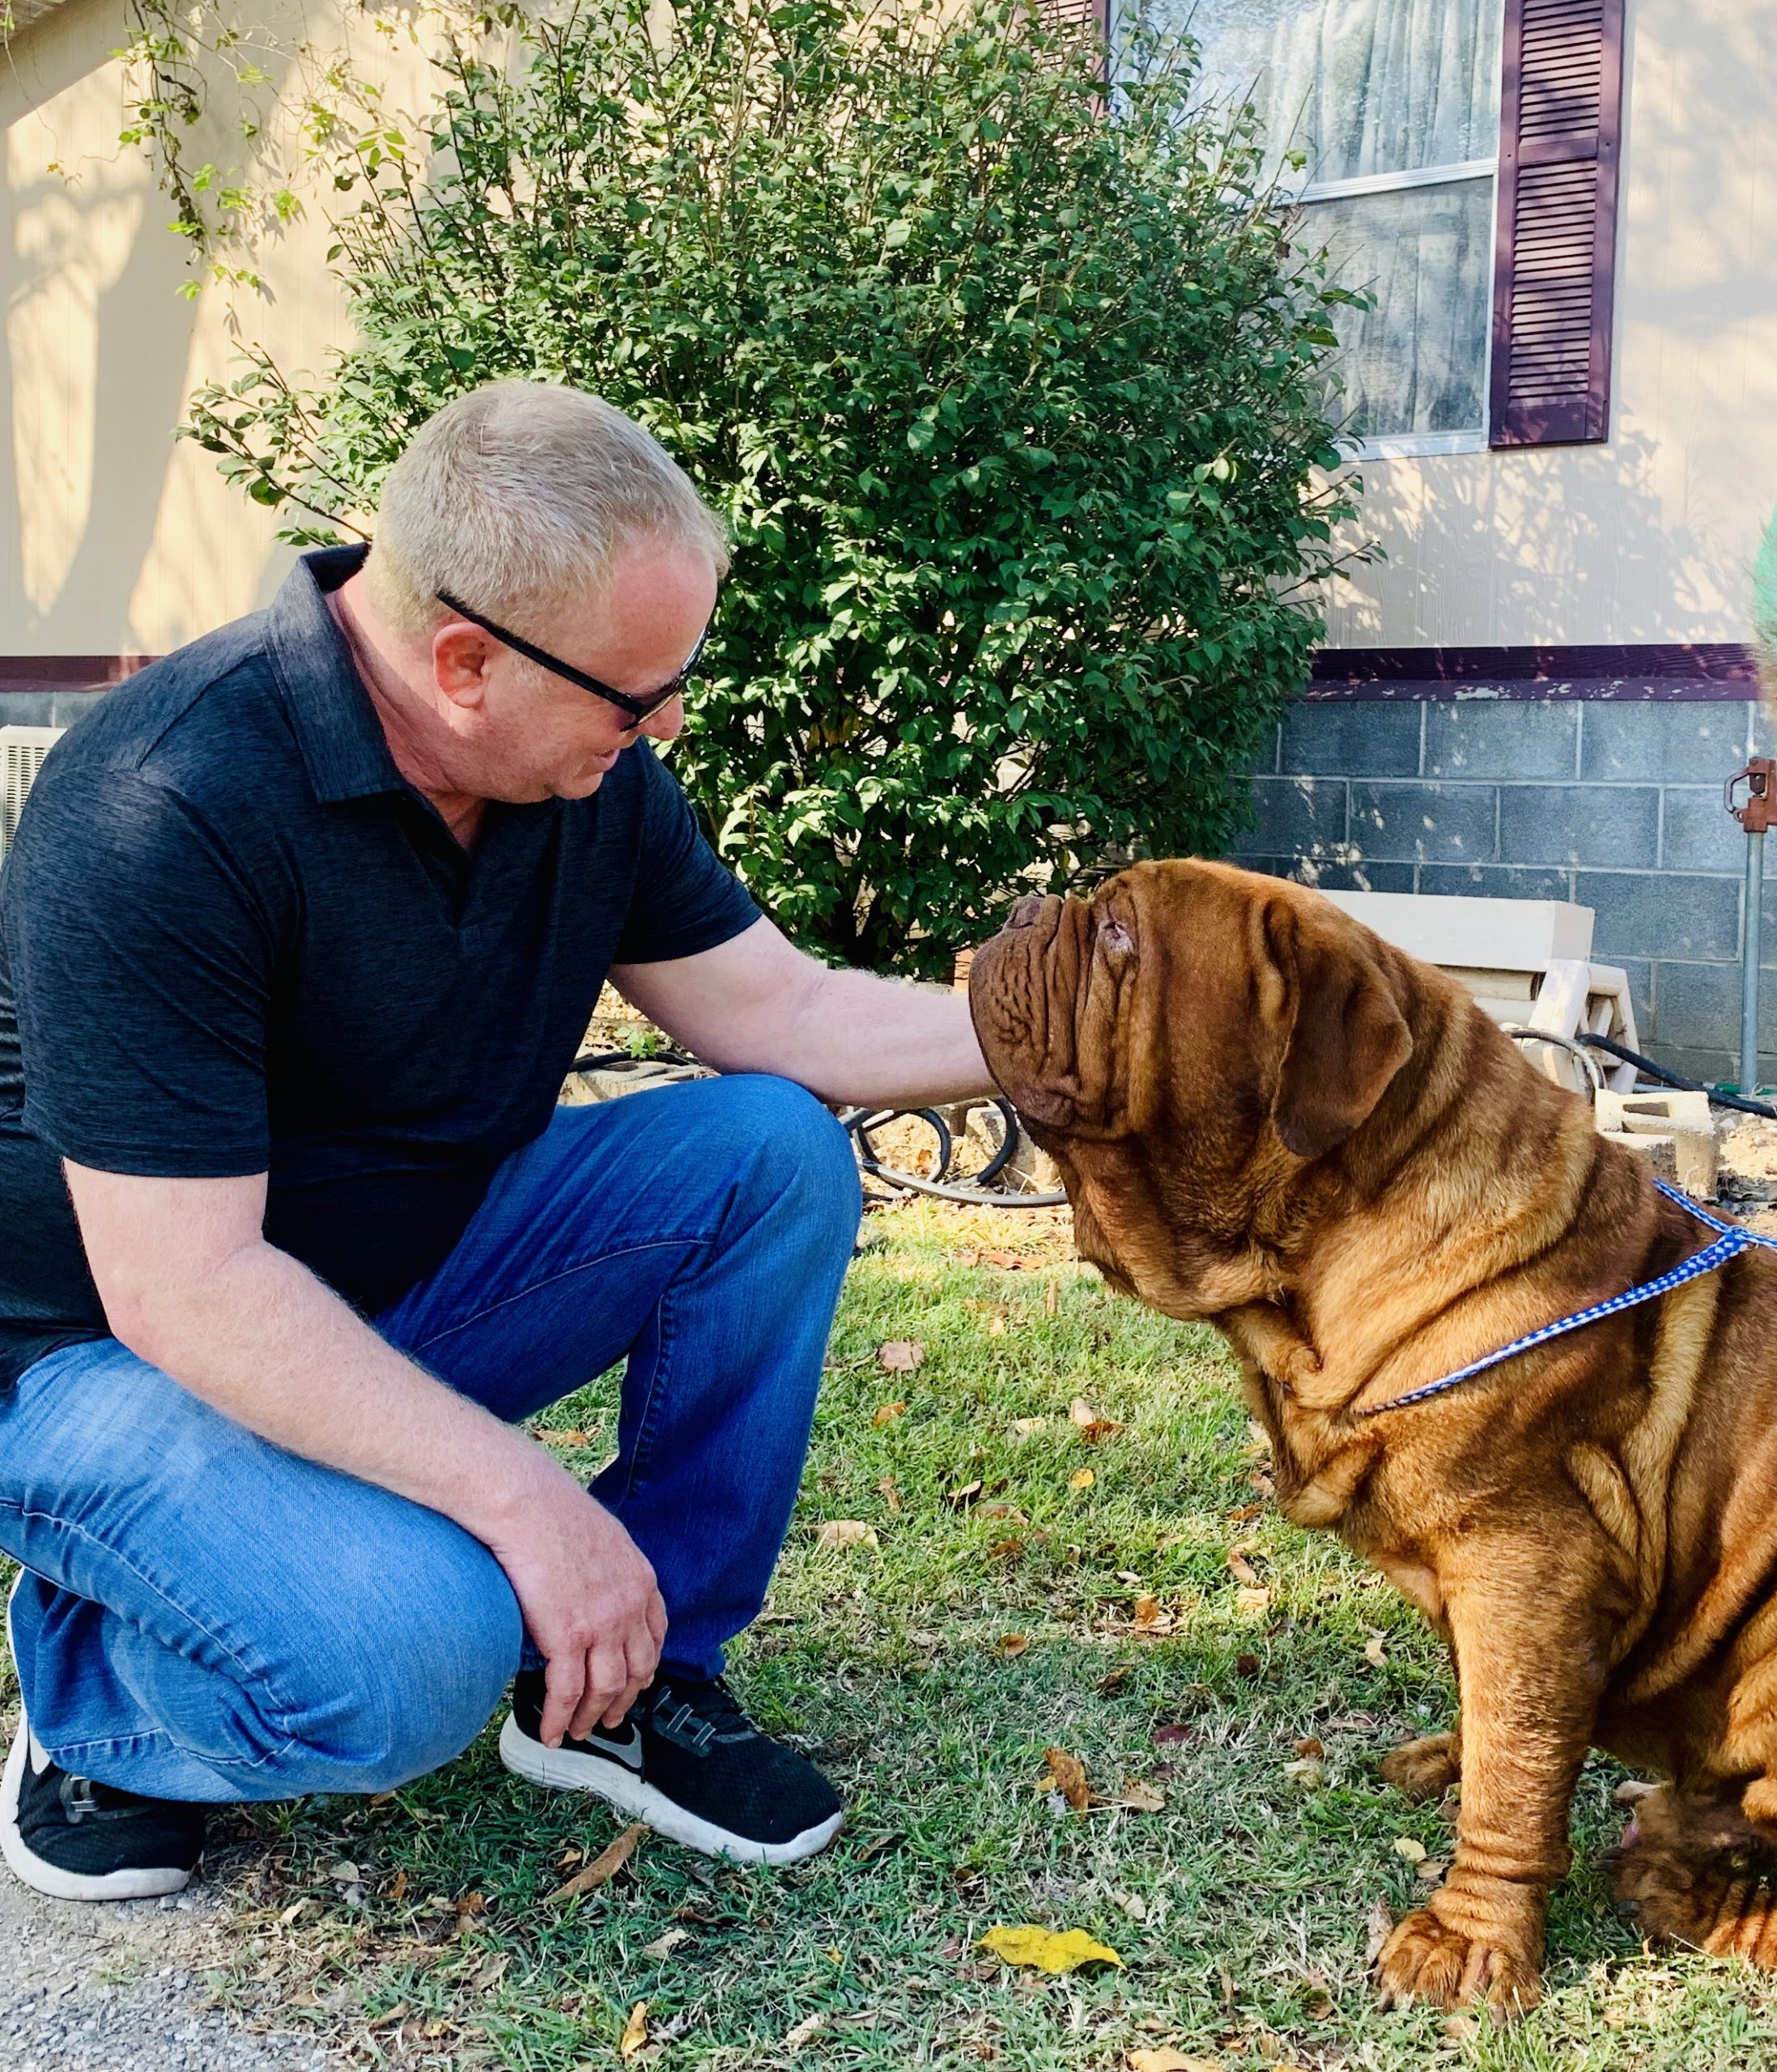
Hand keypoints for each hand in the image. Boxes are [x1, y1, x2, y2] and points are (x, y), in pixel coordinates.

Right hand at [484, 1457, 667, 1742]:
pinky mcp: (567, 1637)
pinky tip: (551, 1731)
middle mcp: (629, 1608)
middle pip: (635, 1672)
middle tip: (610, 1720)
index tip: (631, 1685)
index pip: (654, 1639)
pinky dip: (559, 1718)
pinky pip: (567, 1693)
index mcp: (641, 1582)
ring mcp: (601, 1625)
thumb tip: (595, 1588)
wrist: (527, 1504)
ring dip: (591, 1718)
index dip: (642, 1669)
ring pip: (604, 1690)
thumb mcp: (605, 1538)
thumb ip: (610, 1569)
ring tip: (578, 1732)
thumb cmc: (553, 1512)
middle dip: (623, 1702)